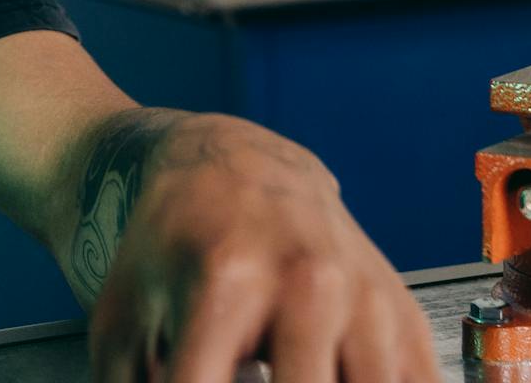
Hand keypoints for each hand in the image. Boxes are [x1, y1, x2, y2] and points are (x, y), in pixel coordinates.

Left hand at [84, 115, 438, 382]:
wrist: (242, 167)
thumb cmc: (176, 240)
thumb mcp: (123, 302)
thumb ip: (123, 376)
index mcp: (229, 280)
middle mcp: (310, 287)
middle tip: (244, 380)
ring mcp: (367, 305)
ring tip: (278, 375)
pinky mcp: (407, 322)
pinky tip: (333, 378)